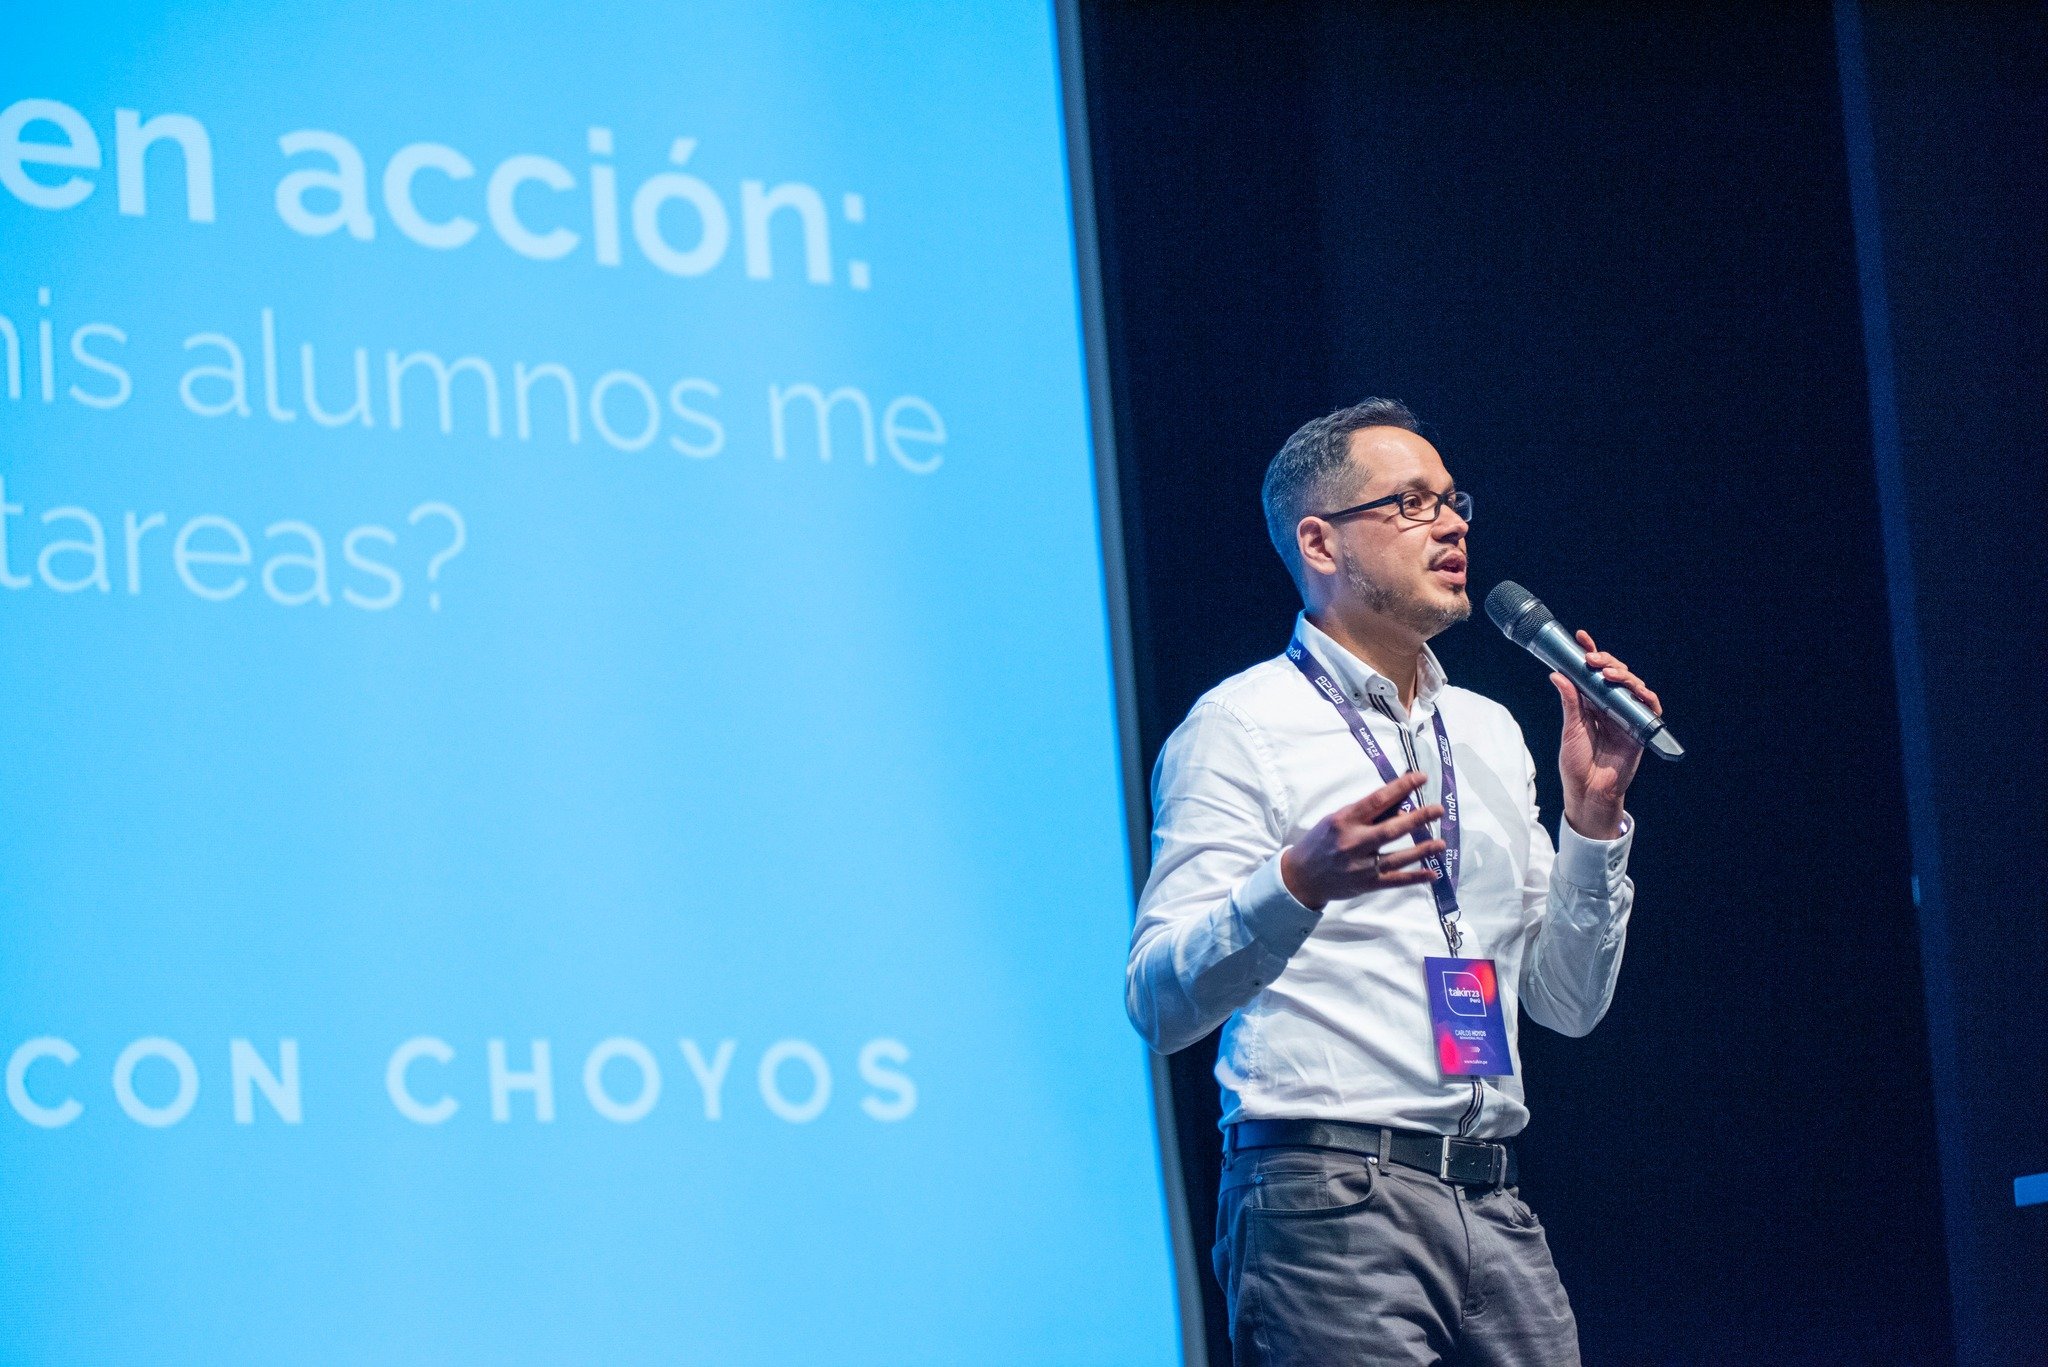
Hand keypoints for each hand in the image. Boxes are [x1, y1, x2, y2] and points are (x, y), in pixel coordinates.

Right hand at [1280, 772, 1447, 910]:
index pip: (1377, 800)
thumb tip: (1401, 800)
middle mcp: (1352, 842)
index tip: (1420, 778)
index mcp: (1344, 820)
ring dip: (1422, 849)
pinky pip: (1395, 881)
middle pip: (1391, 829)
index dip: (1401, 787)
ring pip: (1397, 857)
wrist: (1301, 877)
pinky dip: (1415, 877)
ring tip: (1441, 842)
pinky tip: (1433, 873)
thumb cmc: (1321, 841)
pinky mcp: (1367, 884)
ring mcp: (1360, 866)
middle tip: (1438, 809)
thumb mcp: (1337, 820)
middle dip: (1418, 818)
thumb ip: (1367, 813)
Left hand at [1554, 629, 1661, 839]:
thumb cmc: (1577, 764)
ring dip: (1623, 675)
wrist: (1589, 791)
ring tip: (1608, 674)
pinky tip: (1636, 690)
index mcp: (1591, 703)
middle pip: (1614, 675)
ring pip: (1632, 686)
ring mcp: (1626, 716)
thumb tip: (1557, 673)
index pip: (1592, 673)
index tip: (1581, 638)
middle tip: (1593, 660)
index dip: (1590, 654)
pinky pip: (1649, 707)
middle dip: (1606, 662)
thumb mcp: (1570, 729)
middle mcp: (1610, 706)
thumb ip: (1570, 702)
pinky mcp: (1640, 729)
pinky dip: (1646, 697)